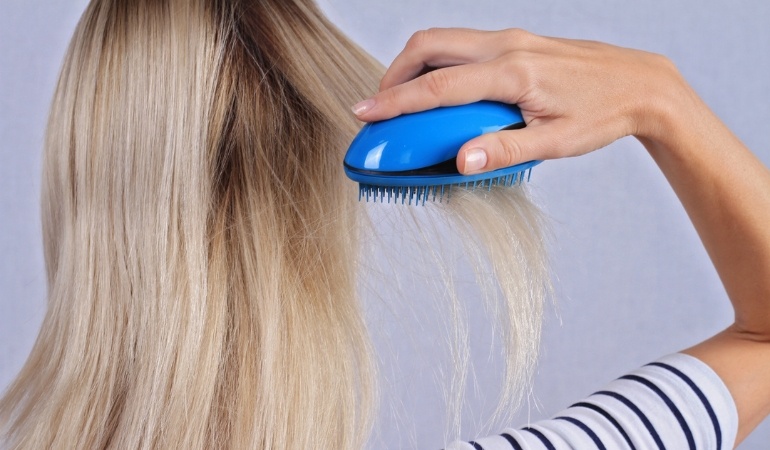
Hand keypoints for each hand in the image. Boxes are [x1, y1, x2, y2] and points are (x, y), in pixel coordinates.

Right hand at [352, 28, 689, 173]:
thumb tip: (462, 161)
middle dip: (394, 73)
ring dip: (414, 66)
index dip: (395, 102)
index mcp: (513, 71)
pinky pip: (463, 46)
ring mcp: (511, 39)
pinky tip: (441, 92)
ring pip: (443, 40)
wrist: (641, 84)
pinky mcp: (515, 42)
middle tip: (380, 107)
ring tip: (403, 101)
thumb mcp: (557, 141)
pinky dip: (438, 64)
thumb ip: (506, 150)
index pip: (438, 86)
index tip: (366, 114)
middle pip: (429, 45)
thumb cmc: (603, 112)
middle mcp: (507, 46)